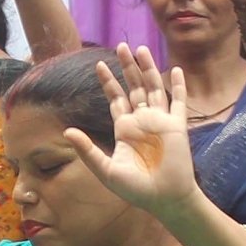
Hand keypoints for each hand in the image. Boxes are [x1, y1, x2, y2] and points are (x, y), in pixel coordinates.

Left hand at [72, 44, 197, 216]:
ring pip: (154, 87)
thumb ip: (87, 150)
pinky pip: (178, 101)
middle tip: (120, 46)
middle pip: (134, 87)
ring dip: (148, 68)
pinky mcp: (177, 126)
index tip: (99, 65)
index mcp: (125, 129)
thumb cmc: (135, 189)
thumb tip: (67, 131)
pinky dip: (178, 85)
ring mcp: (160, 121)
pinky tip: (175, 69)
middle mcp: (142, 121)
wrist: (163, 199)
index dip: (108, 82)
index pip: (116, 99)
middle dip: (127, 67)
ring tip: (141, 49)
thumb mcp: (105, 170)